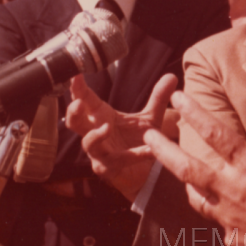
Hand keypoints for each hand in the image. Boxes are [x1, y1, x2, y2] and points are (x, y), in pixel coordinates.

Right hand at [66, 73, 175, 200]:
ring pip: (88, 143)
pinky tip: (149, 150)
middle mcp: (95, 133)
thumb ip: (158, 97)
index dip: (78, 88)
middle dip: (74, 112)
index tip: (75, 74)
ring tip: (107, 128)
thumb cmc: (139, 140)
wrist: (146, 172)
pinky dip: (134, 154)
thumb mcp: (150, 117)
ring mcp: (100, 152)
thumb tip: (172, 76)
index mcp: (101, 116)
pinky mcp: (109, 168)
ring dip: (95, 136)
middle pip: (76, 122)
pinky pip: (118, 160)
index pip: (85, 99)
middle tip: (77, 103)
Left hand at [145, 92, 245, 245]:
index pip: (219, 136)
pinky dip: (207, 204)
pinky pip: (212, 218)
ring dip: (179, 177)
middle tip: (148, 133)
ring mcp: (232, 218)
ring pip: (194, 194)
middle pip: (190, 167)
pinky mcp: (233, 238)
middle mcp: (238, 191)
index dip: (196, 115)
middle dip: (164, 149)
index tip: (180, 99)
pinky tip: (207, 198)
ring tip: (169, 164)